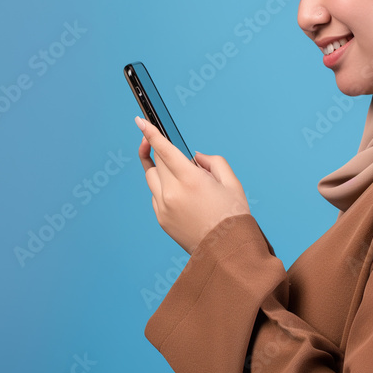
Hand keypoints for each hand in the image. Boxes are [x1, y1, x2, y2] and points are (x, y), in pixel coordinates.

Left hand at [135, 116, 250, 254]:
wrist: (227, 252)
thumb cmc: (232, 216)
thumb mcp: (231, 182)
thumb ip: (212, 161)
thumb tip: (194, 157)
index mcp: (190, 180)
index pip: (164, 150)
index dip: (150, 133)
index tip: (140, 121)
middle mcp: (172, 193)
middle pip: (158, 161)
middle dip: (164, 152)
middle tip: (175, 152)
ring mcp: (163, 207)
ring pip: (152, 177)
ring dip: (162, 169)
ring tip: (177, 172)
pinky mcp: (161, 218)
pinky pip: (156, 195)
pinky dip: (164, 189)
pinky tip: (182, 196)